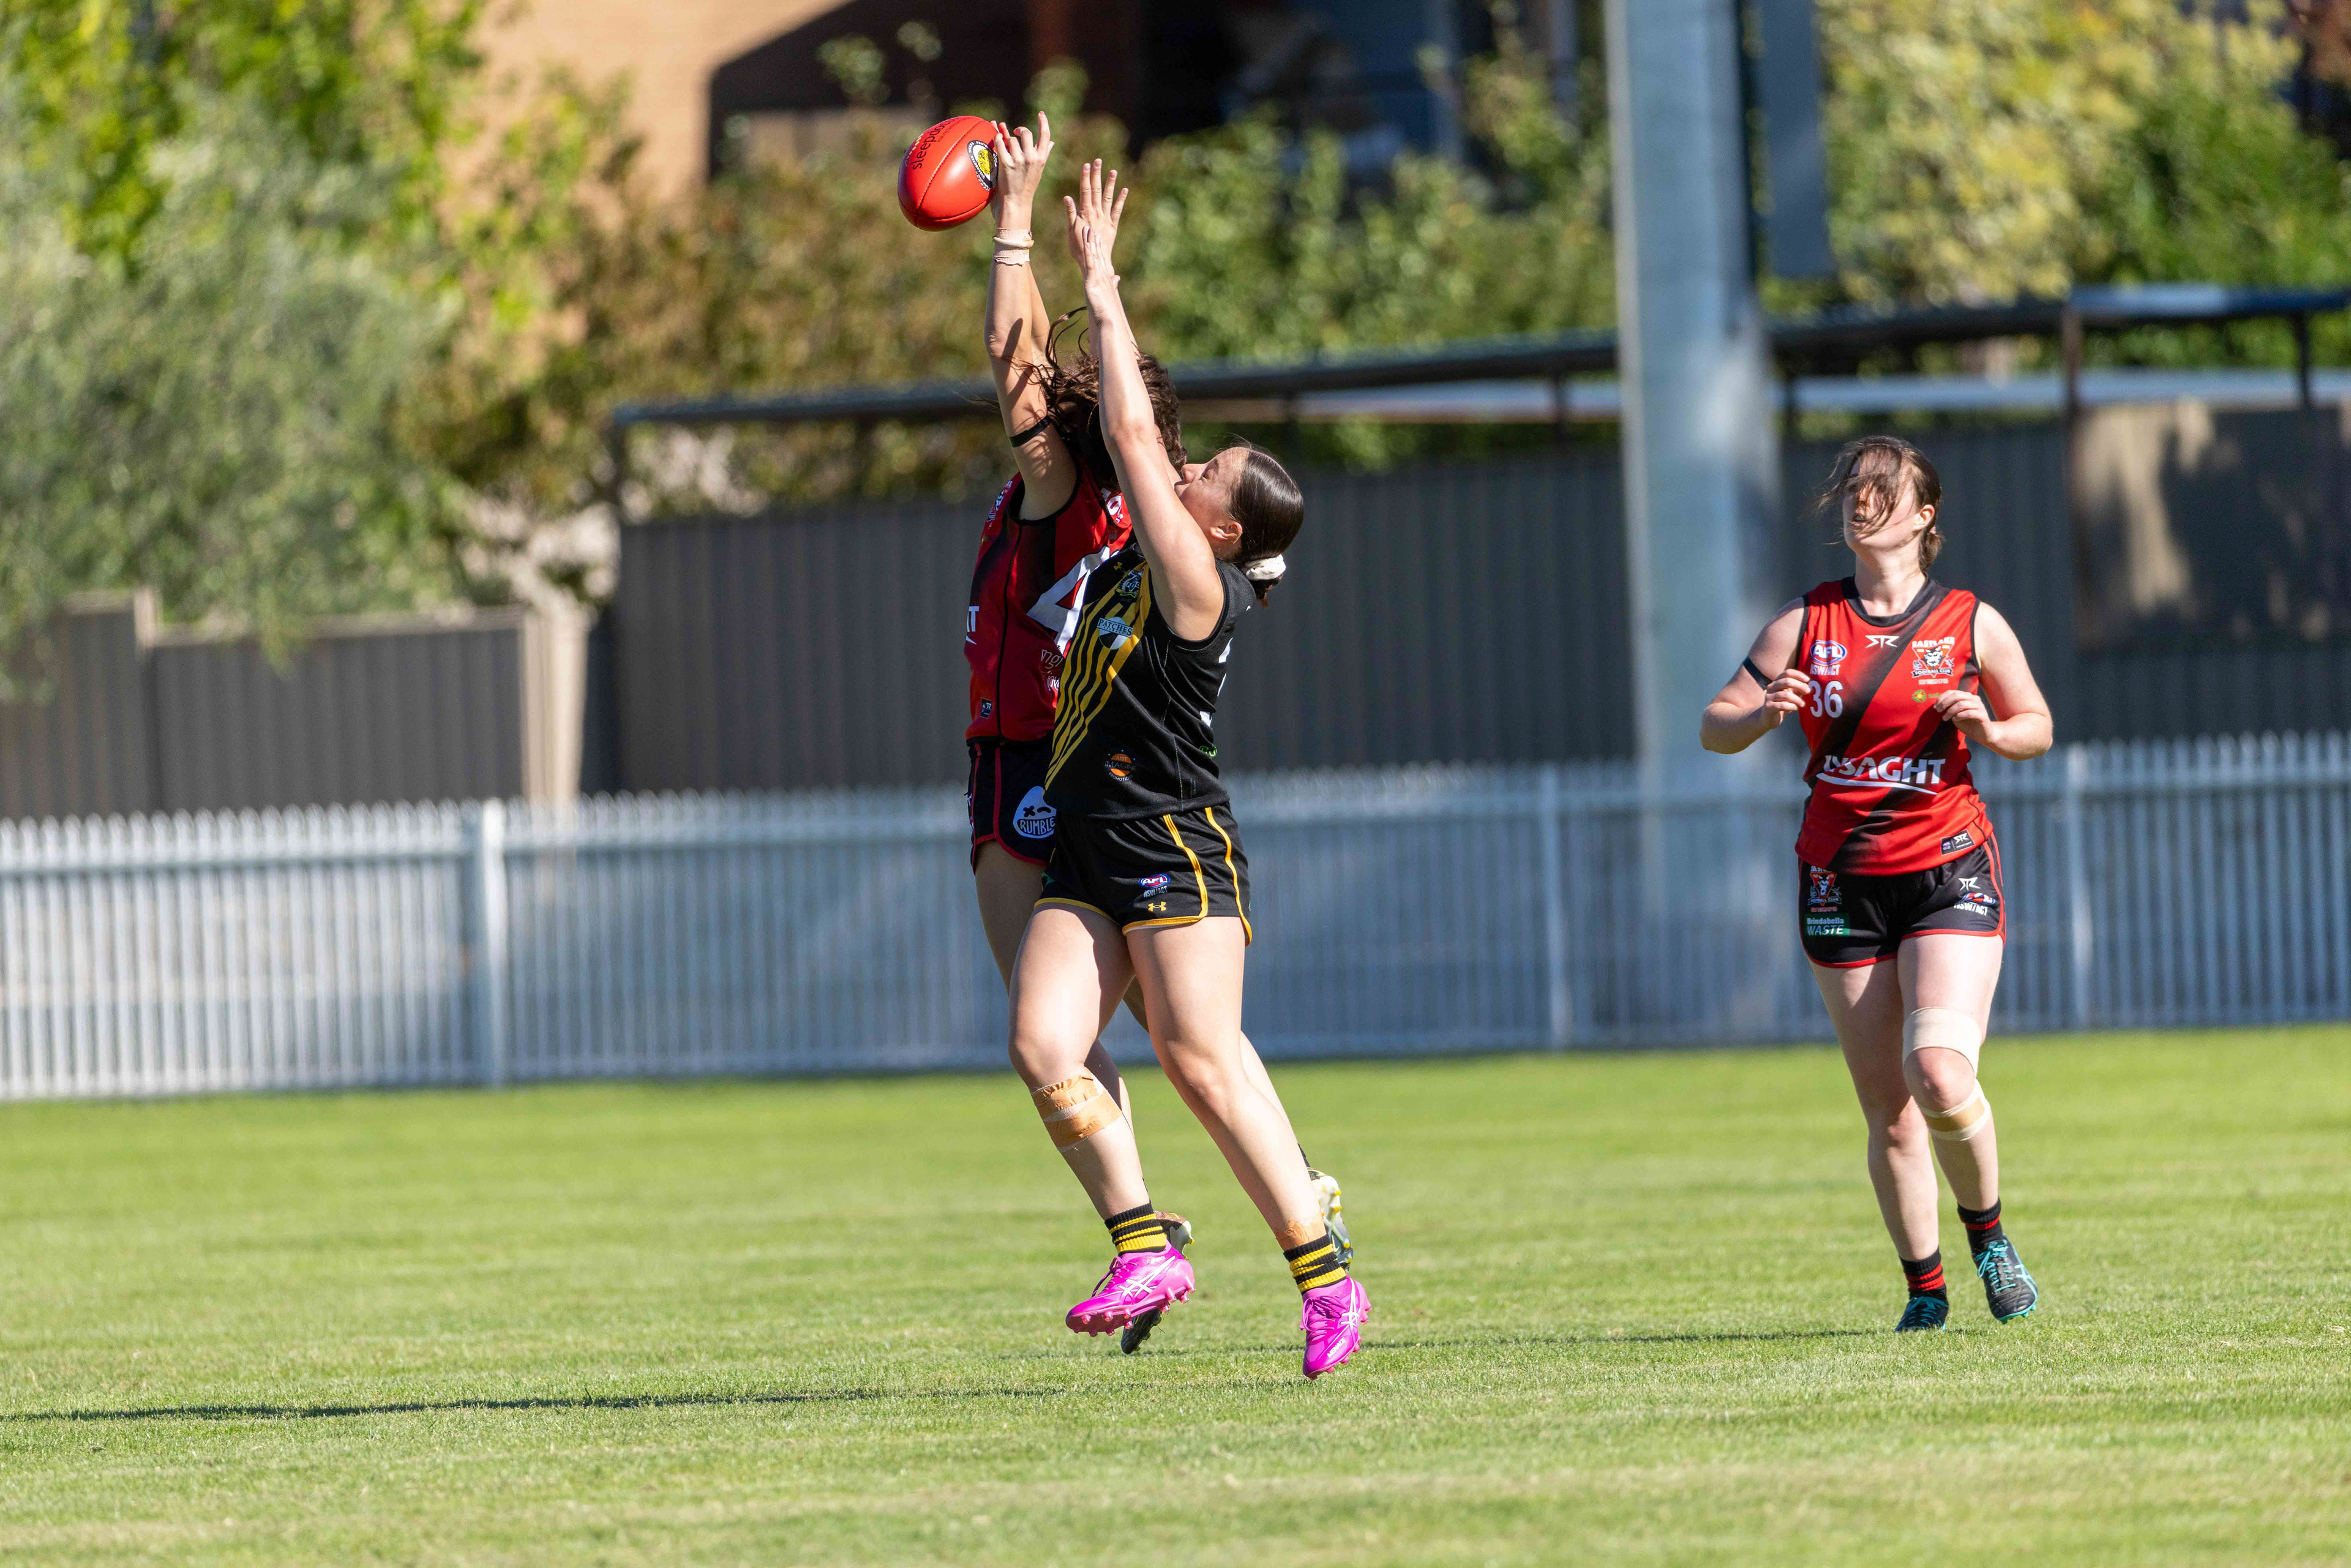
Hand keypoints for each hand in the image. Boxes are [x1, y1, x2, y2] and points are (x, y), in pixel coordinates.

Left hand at [990, 112, 1051, 226]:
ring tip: (1004, 145)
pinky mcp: (1007, 164)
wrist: (1017, 204)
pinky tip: (996, 139)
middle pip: (1027, 133)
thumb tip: (1052, 143)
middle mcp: (1032, 158)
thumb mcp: (1039, 170)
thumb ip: (1044, 154)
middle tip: (1015, 131)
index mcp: (1041, 159)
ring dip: (1006, 140)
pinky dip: (997, 139)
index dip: (1044, 122)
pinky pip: (1000, 143)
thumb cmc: (1026, 187)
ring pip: (1012, 139)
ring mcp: (1019, 161)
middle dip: (1020, 130)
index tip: (1041, 113)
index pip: (1046, 136)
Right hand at [1063, 158, 1126, 284]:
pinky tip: (1125, 190)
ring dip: (1110, 184)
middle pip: (1096, 190)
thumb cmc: (1079, 247)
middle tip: (1098, 161)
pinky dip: (1121, 200)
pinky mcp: (1113, 225)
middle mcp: (1096, 213)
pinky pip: (1118, 211)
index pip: (1085, 191)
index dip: (1085, 177)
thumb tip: (1067, 197)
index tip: (1086, 165)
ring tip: (1113, 171)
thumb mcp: (1071, 230)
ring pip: (1108, 197)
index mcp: (1085, 213)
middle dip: (1096, 175)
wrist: (1094, 261)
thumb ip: (1071, 212)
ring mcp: (1106, 218)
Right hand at [1761, 668, 1812, 724]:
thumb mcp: (1791, 695)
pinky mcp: (1768, 707)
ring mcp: (1769, 697)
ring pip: (1786, 695)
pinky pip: (1782, 705)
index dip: (1798, 675)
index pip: (1787, 673)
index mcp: (1777, 682)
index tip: (1807, 680)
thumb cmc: (1781, 704)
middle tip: (1808, 691)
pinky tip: (1794, 708)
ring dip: (1797, 699)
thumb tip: (1807, 687)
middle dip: (1800, 686)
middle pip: (1787, 681)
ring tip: (1802, 704)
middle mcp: (1771, 687)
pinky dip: (1791, 706)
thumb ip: (1798, 689)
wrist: (1767, 718)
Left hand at [1933, 687, 1994, 742]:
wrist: (1982, 735)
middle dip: (1945, 703)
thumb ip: (1949, 708)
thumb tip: (1937, 704)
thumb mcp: (1955, 714)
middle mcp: (1975, 699)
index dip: (1942, 698)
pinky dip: (1959, 716)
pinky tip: (1955, 720)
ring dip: (1950, 711)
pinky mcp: (1983, 716)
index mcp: (1968, 697)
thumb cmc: (1968, 724)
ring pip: (1962, 704)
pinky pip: (1969, 713)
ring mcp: (1980, 707)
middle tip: (1938, 711)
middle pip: (1957, 695)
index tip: (1935, 706)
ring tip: (1945, 718)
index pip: (1953, 692)